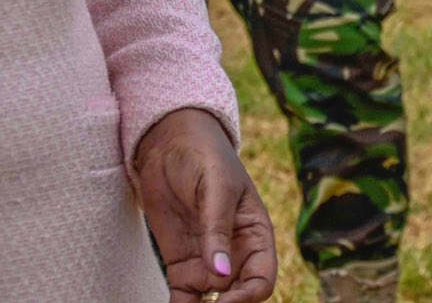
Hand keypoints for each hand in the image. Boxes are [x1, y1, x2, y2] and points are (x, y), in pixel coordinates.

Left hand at [135, 108, 276, 302]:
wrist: (170, 144)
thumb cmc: (204, 157)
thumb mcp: (215, 188)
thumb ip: (217, 230)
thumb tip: (221, 275)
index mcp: (255, 234)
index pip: (261, 279)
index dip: (247, 298)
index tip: (223, 302)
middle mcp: (235, 254)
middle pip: (238, 297)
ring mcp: (207, 262)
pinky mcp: (181, 265)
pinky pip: (183, 300)